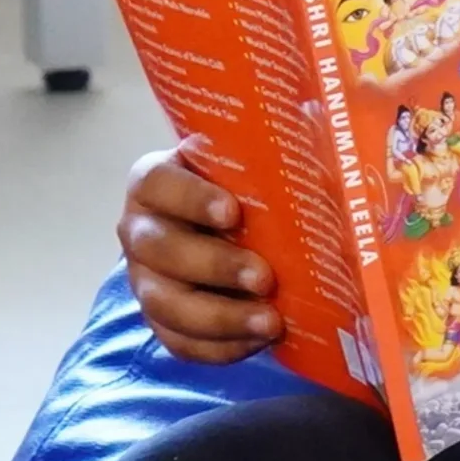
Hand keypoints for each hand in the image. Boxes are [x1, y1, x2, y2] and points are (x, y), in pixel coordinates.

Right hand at [118, 143, 281, 363]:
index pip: (158, 183)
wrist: (220, 230)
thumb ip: (274, 140)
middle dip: (213, 266)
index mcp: (155, 181)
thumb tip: (319, 112)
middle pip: (160, 250)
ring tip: (270, 322)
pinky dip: (219, 348)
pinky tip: (258, 342)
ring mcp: (144, 279)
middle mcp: (139, 229)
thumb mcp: (247, 159)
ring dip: (220, 318)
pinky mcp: (160, 320)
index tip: (234, 211)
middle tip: (264, 277)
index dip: (191, 198)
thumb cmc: (240, 186)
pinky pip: (179, 343)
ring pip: (166, 305)